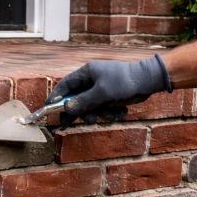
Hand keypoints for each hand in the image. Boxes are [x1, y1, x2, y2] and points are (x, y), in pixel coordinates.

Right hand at [47, 54, 171, 123]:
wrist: (148, 81)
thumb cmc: (124, 82)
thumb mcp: (101, 94)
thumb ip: (83, 102)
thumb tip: (66, 108)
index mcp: (87, 73)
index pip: (65, 85)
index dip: (56, 97)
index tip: (48, 109)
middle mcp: (92, 80)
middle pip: (77, 99)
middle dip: (80, 112)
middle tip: (76, 123)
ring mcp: (102, 88)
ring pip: (91, 107)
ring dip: (99, 114)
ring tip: (110, 114)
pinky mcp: (111, 96)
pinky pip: (103, 108)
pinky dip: (110, 113)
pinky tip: (121, 112)